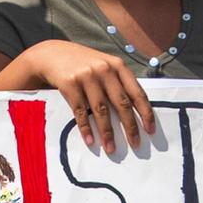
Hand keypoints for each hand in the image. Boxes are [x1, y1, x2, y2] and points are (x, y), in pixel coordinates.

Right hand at [29, 41, 153, 155]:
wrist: (52, 54)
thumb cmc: (83, 64)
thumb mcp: (104, 65)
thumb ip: (118, 82)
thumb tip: (135, 113)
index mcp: (118, 65)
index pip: (137, 92)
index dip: (145, 112)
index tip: (149, 130)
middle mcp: (104, 69)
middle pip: (121, 103)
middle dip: (130, 126)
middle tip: (135, 144)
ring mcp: (86, 76)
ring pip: (101, 110)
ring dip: (107, 132)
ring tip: (111, 148)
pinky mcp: (69, 84)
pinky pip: (81, 111)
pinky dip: (86, 128)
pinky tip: (90, 140)